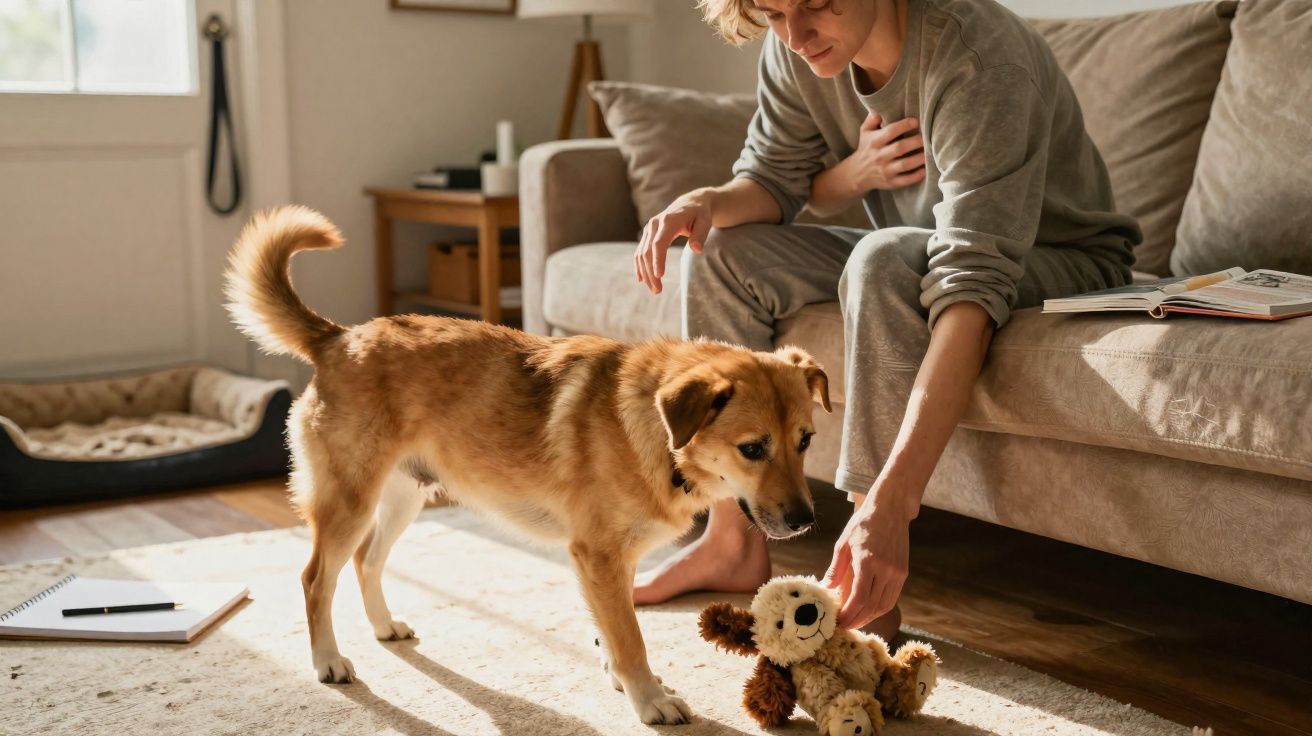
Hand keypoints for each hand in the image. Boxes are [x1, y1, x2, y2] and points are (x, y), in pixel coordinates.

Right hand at [634, 189, 713, 294]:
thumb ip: (700, 235)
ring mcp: (649, 229)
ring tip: (654, 289)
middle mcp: (654, 224)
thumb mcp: (706, 222)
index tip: (659, 277)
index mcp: (668, 220)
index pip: (659, 243)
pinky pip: (640, 252)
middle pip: (647, 252)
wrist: (691, 203)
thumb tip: (696, 250)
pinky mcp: (647, 234)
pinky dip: (640, 266)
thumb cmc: (700, 214)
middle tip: (658, 291)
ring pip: (641, 254)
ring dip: (645, 273)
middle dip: (651, 272)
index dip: (658, 260)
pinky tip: (642, 279)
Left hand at [821, 489, 912, 629]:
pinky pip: (891, 598)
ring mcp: (897, 572)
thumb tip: (825, 589)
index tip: (837, 621)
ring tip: (854, 621)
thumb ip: (835, 569)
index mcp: (868, 561)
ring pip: (883, 606)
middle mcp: (886, 569)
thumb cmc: (863, 524)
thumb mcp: (843, 544)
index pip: (858, 598)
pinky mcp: (903, 573)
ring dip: (868, 617)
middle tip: (843, 626)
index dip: (848, 615)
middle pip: (871, 606)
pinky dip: (879, 608)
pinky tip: (867, 610)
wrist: (891, 510)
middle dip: (856, 620)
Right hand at [846, 113, 925, 191]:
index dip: (904, 125)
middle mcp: (880, 156)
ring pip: (905, 164)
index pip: (890, 131)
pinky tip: (925, 169)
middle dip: (915, 141)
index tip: (915, 121)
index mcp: (874, 141)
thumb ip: (872, 120)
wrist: (856, 174)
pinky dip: (917, 175)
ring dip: (920, 158)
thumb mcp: (864, 132)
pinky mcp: (891, 183)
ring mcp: (886, 171)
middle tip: (926, 137)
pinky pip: (906, 180)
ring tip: (930, 152)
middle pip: (900, 148)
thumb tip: (879, 110)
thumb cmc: (866, 149)